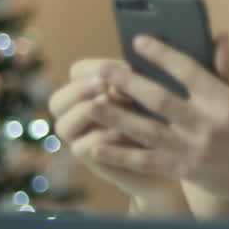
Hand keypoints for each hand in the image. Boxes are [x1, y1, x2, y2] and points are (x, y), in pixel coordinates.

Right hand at [47, 58, 190, 214]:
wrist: (172, 157)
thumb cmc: (160, 116)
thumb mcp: (148, 93)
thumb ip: (134, 82)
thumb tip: (130, 70)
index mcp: (89, 91)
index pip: (76, 72)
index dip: (94, 68)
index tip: (119, 67)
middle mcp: (77, 115)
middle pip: (57, 101)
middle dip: (80, 90)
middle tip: (105, 86)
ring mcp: (81, 139)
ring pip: (63, 126)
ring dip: (86, 112)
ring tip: (108, 103)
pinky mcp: (92, 160)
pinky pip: (81, 149)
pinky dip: (99, 138)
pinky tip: (119, 132)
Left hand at [85, 33, 228, 222]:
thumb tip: (218, 35)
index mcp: (225, 102)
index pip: (188, 70)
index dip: (161, 53)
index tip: (138, 41)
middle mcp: (208, 126)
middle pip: (159, 99)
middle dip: (128, 82)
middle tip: (101, 69)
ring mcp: (195, 152)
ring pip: (147, 131)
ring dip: (116, 117)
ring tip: (91, 104)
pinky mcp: (186, 172)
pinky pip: (147, 163)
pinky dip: (120, 155)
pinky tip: (96, 147)